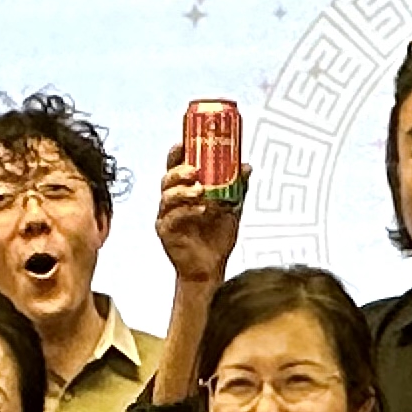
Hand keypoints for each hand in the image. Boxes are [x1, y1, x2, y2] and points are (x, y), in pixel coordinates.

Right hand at [154, 145, 243, 287]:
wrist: (210, 269)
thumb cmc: (216, 239)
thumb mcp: (231, 209)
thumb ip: (237, 188)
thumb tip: (246, 166)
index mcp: (185, 192)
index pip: (176, 167)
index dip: (177, 154)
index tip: (184, 142)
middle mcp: (172, 202)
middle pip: (167, 179)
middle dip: (179, 171)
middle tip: (195, 170)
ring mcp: (167, 217)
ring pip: (167, 196)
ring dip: (182, 190)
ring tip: (200, 191)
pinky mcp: (166, 232)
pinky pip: (172, 217)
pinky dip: (186, 211)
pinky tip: (200, 209)